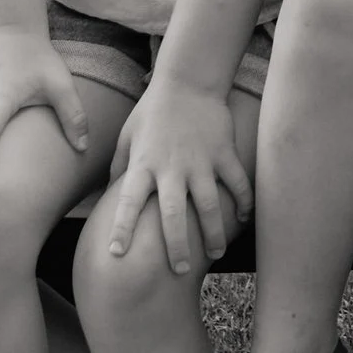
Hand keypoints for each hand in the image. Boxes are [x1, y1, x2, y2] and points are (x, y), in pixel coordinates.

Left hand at [103, 80, 251, 273]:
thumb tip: (109, 196)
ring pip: (209, 205)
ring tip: (216, 254)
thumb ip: (119, 168)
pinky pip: (237, 183)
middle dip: (176, 245)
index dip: (121, 228)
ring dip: (213, 232)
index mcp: (143, 165)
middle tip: (178, 270)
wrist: (188, 81)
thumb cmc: (152, 111)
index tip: (115, 254)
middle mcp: (171, 168)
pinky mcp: (224, 153)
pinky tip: (244, 218)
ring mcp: (200, 162)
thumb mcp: (128, 137)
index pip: (128, 202)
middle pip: (172, 215)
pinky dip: (243, 202)